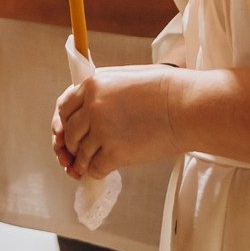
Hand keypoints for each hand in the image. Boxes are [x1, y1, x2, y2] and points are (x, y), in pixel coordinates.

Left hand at [54, 65, 182, 179]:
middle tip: (77, 153)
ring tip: (90, 165)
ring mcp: (102, 131)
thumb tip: (89, 107)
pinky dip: (97, 172)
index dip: (63, 123)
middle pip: (69, 133)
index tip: (66, 132)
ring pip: (80, 154)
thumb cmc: (165, 90)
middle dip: (72, 146)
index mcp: (93, 85)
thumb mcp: (126, 78)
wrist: (187, 107)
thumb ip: (103, 91)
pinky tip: (105, 170)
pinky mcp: (115, 153)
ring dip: (83, 162)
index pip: (63, 107)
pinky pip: (95, 169)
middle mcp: (92, 107)